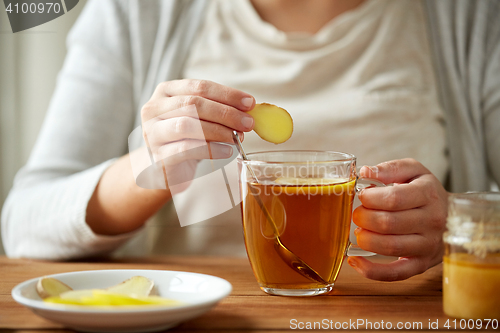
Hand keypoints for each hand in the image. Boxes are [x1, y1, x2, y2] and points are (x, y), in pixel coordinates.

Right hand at [140, 79, 254, 188]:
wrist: (163, 167)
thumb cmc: (184, 138)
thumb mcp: (199, 118)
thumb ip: (217, 109)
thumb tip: (248, 108)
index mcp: (166, 91)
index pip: (199, 86)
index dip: (227, 94)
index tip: (250, 103)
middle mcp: (154, 108)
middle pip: (193, 104)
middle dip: (226, 113)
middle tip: (247, 123)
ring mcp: (153, 132)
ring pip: (187, 125)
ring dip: (218, 130)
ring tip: (237, 137)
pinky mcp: (158, 155)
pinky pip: (186, 149)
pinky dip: (211, 149)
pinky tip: (227, 151)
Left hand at [348, 158, 448, 280]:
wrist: (453, 216)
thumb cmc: (425, 191)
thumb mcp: (413, 171)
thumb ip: (390, 169)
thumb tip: (365, 172)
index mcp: (428, 195)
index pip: (394, 199)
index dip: (371, 198)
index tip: (362, 195)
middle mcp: (431, 221)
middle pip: (388, 223)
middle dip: (364, 218)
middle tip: (358, 214)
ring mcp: (428, 245)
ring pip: (390, 247)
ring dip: (366, 240)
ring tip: (359, 231)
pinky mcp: (421, 264)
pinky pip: (396, 273)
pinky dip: (372, 271)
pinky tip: (355, 261)